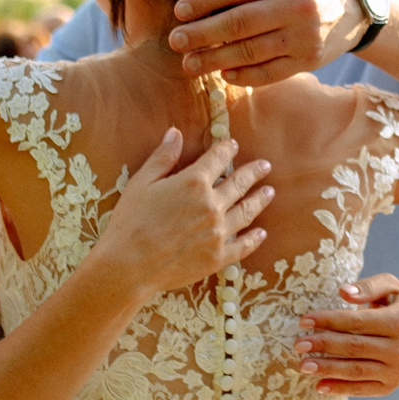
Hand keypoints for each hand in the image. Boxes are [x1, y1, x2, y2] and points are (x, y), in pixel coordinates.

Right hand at [86, 131, 272, 293]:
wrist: (129, 266)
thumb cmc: (130, 222)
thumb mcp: (142, 183)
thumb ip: (163, 157)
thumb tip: (176, 133)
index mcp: (194, 182)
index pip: (218, 159)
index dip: (227, 150)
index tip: (233, 146)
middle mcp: (212, 205)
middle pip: (240, 183)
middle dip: (253, 172)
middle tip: (265, 166)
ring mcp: (219, 232)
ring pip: (247, 211)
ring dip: (260, 200)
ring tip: (269, 192)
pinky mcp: (219, 257)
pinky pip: (243, 245)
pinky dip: (254, 238)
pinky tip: (261, 233)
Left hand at [166, 0, 358, 86]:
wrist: (358, 6)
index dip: (204, 2)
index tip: (179, 13)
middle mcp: (296, 5)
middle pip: (238, 23)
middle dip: (202, 34)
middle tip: (175, 42)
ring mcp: (304, 35)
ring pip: (250, 51)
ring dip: (215, 59)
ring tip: (190, 64)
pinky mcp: (310, 60)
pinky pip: (270, 72)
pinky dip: (244, 75)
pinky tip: (225, 73)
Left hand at [293, 272, 398, 395]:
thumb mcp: (392, 288)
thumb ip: (369, 286)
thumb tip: (343, 292)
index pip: (356, 322)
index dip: (328, 321)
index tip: (305, 321)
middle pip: (353, 347)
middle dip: (323, 345)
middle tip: (298, 344)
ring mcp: (396, 370)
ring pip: (355, 370)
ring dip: (327, 368)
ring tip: (303, 365)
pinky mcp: (391, 386)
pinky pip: (362, 389)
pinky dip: (340, 389)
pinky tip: (319, 386)